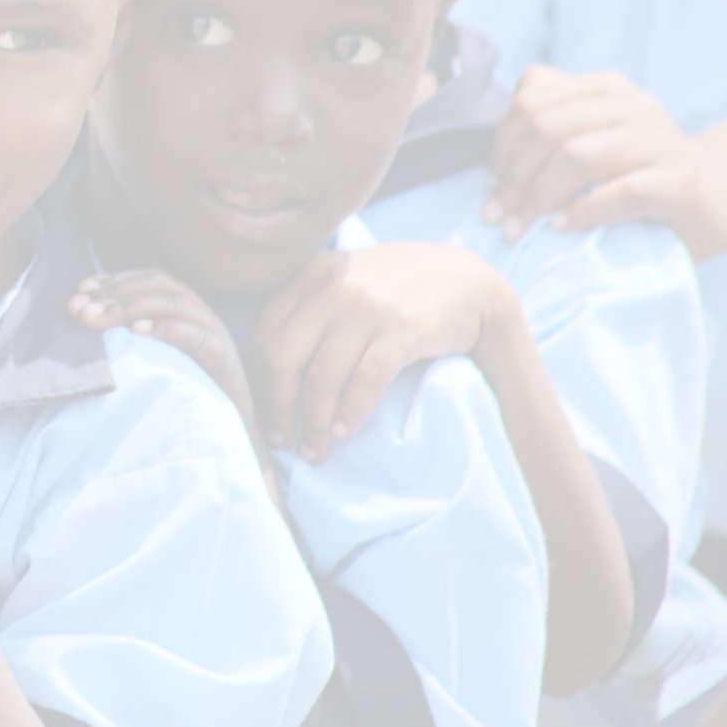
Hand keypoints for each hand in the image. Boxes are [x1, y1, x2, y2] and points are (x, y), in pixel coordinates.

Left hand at [67, 270, 261, 456]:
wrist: (226, 433)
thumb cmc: (183, 394)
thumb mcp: (153, 359)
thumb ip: (127, 337)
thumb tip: (82, 318)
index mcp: (185, 309)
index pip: (148, 279)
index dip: (114, 280)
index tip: (80, 291)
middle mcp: (201, 313)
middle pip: (158, 286)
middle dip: (114, 294)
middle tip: (79, 311)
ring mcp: (215, 333)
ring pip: (175, 304)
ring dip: (130, 307)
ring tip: (97, 319)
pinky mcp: (224, 358)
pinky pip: (197, 336)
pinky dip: (166, 329)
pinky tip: (138, 331)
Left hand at [254, 244, 516, 462]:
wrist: (465, 277)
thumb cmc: (396, 287)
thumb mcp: (344, 282)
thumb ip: (308, 309)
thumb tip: (266, 368)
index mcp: (309, 276)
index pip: (264, 336)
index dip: (261, 383)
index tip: (268, 415)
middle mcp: (331, 287)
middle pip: (282, 359)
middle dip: (278, 407)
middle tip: (284, 441)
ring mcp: (367, 306)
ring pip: (322, 376)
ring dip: (314, 422)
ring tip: (316, 450)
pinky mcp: (403, 328)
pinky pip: (365, 380)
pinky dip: (350, 412)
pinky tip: (345, 431)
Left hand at [484, 66, 726, 255]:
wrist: (722, 195)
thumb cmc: (639, 171)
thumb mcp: (596, 134)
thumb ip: (555, 113)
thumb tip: (510, 113)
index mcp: (606, 88)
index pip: (532, 103)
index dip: (501, 147)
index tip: (493, 186)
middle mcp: (634, 106)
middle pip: (548, 129)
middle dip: (513, 177)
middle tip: (500, 216)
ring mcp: (660, 142)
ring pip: (577, 156)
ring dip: (539, 198)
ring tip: (523, 227)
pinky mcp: (681, 182)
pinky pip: (621, 192)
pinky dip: (583, 212)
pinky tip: (564, 228)